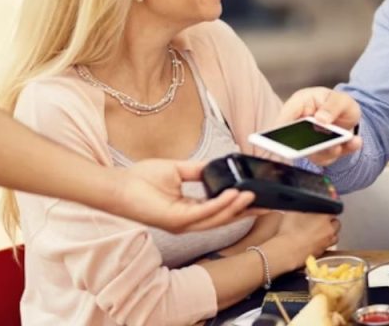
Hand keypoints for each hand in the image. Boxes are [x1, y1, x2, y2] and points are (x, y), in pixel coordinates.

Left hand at [115, 159, 257, 233]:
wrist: (119, 186)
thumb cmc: (140, 180)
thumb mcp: (176, 171)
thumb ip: (197, 171)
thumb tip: (216, 165)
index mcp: (189, 211)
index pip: (220, 210)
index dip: (240, 206)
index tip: (259, 198)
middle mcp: (189, 221)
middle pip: (225, 219)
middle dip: (247, 212)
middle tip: (269, 206)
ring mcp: (183, 223)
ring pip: (217, 218)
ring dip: (237, 207)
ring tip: (254, 197)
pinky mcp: (176, 219)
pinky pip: (205, 212)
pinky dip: (221, 203)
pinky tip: (234, 194)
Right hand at [274, 211, 339, 265]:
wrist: (287, 251)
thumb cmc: (290, 230)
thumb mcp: (293, 211)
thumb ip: (303, 205)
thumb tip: (306, 203)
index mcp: (325, 217)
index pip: (333, 209)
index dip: (327, 209)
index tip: (322, 209)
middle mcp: (329, 230)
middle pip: (336, 223)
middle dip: (330, 222)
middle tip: (320, 221)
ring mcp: (327, 243)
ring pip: (334, 237)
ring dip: (329, 234)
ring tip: (319, 232)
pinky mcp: (322, 253)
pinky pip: (327, 246)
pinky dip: (323, 244)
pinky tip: (313, 242)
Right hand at [277, 87, 362, 165]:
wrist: (350, 116)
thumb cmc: (339, 103)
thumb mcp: (341, 99)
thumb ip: (332, 106)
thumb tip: (320, 118)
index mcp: (300, 104)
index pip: (285, 117)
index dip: (280, 129)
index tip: (282, 139)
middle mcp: (300, 124)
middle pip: (295, 139)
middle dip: (310, 145)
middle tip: (328, 145)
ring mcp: (308, 140)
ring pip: (312, 153)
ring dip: (330, 150)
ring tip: (341, 144)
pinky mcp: (319, 152)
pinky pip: (327, 158)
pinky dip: (343, 152)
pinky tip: (355, 143)